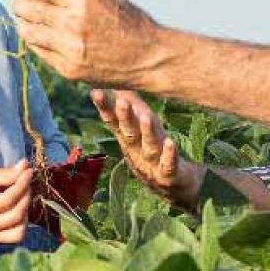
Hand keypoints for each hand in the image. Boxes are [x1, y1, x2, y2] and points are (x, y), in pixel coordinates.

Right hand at [0, 161, 34, 245]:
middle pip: (16, 216)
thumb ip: (4, 174)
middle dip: (26, 196)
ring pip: (19, 231)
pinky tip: (15, 208)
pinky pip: (14, 236)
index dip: (22, 184)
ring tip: (20, 197)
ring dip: (25, 212)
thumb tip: (26, 168)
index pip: (7, 200)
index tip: (28, 171)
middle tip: (25, 181)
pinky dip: (20, 222)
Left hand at [8, 0, 162, 86]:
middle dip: (21, 4)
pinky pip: (41, 52)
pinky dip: (38, 42)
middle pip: (28, 9)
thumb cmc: (131, 24)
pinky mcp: (68, 69)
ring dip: (25, 24)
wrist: (151, 59)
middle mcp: (73, 22)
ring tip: (30, 21)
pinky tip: (42, 38)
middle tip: (22, 3)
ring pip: (28, 32)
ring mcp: (69, 48)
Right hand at [93, 89, 196, 203]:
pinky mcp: (169, 174)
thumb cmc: (153, 152)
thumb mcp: (140, 129)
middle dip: (124, 118)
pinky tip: (171, 143)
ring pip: (149, 146)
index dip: (105, 108)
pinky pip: (169, 164)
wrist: (173, 188)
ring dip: (147, 132)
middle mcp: (137, 150)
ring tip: (147, 116)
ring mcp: (152, 163)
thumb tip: (119, 82)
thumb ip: (131, 106)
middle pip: (129, 132)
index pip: (114, 122)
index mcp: (129, 138)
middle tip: (120, 102)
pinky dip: (169, 155)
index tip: (96, 92)